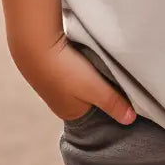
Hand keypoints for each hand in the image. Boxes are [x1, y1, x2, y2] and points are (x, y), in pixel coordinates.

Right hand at [13, 34, 136, 124]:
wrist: (34, 44)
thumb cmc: (65, 71)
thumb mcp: (95, 89)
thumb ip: (114, 104)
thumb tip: (130, 120)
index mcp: (71, 113)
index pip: (98, 115)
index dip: (112, 105)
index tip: (126, 94)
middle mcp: (61, 102)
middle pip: (91, 98)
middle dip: (102, 89)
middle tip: (117, 77)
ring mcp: (55, 85)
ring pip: (83, 83)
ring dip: (93, 75)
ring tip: (102, 65)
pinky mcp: (53, 67)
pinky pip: (74, 70)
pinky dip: (82, 65)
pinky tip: (87, 56)